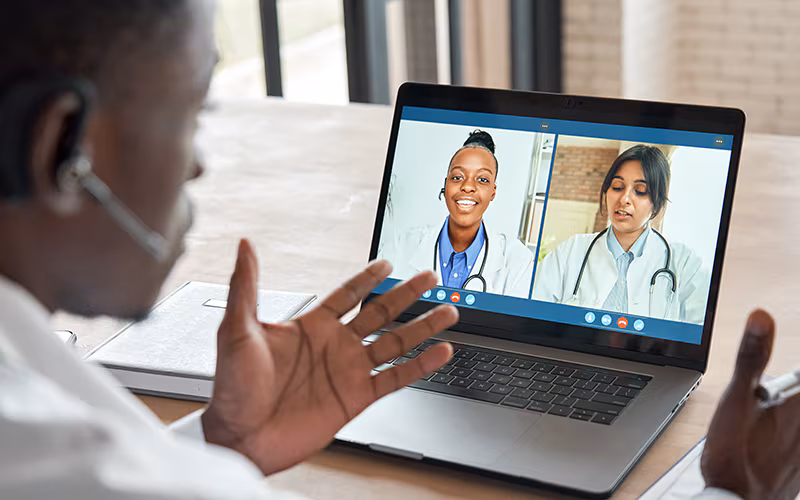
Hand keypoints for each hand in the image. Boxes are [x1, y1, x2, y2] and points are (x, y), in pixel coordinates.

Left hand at [201, 240, 457, 474]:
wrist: (240, 436)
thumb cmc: (231, 386)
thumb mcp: (237, 329)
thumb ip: (246, 286)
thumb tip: (244, 246)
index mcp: (310, 326)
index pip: (346, 294)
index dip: (367, 278)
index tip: (387, 263)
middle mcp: (334, 345)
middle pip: (380, 313)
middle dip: (406, 295)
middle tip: (430, 277)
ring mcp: (348, 371)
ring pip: (395, 343)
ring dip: (422, 327)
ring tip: (448, 311)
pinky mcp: (356, 397)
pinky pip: (396, 378)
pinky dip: (420, 366)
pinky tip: (440, 353)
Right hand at [701, 309, 799, 499]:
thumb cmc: (734, 454)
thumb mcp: (735, 399)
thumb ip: (750, 357)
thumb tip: (762, 317)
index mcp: (798, 403)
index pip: (798, 379)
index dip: (783, 380)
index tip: (762, 390)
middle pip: (793, 395)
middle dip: (783, 391)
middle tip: (759, 398)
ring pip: (795, 418)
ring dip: (784, 412)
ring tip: (758, 418)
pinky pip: (797, 441)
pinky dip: (786, 432)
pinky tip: (769, 437)